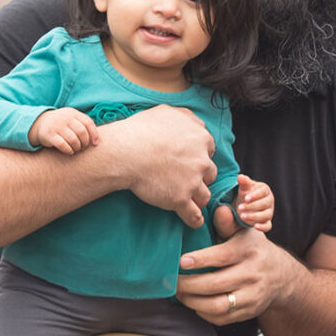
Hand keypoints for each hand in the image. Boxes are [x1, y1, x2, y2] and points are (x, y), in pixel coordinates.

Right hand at [28, 108, 98, 154]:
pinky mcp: (49, 135)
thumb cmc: (63, 124)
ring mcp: (56, 126)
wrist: (40, 122)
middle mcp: (65, 118)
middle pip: (81, 132)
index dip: (94, 134)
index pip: (88, 123)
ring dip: (77, 147)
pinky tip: (70, 152)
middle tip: (84, 147)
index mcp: (73, 113)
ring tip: (77, 149)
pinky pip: (62, 145)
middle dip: (85, 142)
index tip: (95, 144)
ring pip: (73, 139)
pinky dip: (69, 150)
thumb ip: (84, 126)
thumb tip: (98, 141)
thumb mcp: (73, 119)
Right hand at [103, 105, 216, 227]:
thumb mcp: (167, 113)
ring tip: (192, 202)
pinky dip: (194, 220)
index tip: (192, 162)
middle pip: (210, 173)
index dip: (200, 157)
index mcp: (201, 139)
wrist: (125, 152)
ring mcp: (193, 181)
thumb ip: (186, 117)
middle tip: (189, 181)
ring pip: (205, 195)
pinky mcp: (181, 199)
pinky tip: (194, 222)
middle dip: (201, 177)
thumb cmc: (141, 130)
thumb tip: (198, 123)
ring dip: (199, 198)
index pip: (209, 151)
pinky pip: (194, 215)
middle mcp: (202, 160)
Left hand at [175, 228, 289, 324]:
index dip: (200, 260)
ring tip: (180, 293)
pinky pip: (220, 318)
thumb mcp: (244, 233)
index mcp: (250, 251)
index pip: (223, 256)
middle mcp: (253, 273)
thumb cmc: (252, 250)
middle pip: (215, 284)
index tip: (181, 261)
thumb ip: (228, 224)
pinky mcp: (249, 311)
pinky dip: (202, 312)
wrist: (280, 275)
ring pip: (217, 306)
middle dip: (188, 285)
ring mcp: (252, 295)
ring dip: (192, 301)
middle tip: (173, 281)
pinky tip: (195, 302)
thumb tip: (218, 210)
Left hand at [235, 174, 273, 232]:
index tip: (246, 198)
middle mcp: (269, 201)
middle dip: (252, 206)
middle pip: (264, 204)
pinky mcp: (266, 222)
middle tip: (240, 208)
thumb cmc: (246, 194)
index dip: (255, 195)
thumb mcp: (244, 187)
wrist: (246, 205)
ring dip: (254, 216)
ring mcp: (269, 212)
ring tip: (242, 216)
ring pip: (266, 215)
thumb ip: (243, 182)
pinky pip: (268, 226)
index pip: (263, 192)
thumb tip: (240, 177)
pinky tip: (255, 226)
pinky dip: (263, 227)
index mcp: (265, 190)